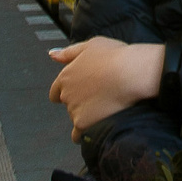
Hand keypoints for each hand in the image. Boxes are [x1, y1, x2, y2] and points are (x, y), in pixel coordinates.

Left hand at [47, 36, 164, 133]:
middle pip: (68, 104)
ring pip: (75, 118)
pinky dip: (85, 134)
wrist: (130, 73)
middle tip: (99, 96)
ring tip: (104, 109)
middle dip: (80, 102)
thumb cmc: (114, 56)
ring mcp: (73, 110)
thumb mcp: (91, 45)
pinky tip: (96, 127)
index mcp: (65, 76)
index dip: (67, 92)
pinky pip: (78, 135)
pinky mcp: (83, 123)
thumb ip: (69, 52)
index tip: (81, 91)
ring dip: (86, 116)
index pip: (56, 92)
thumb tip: (52, 55)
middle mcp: (66, 94)